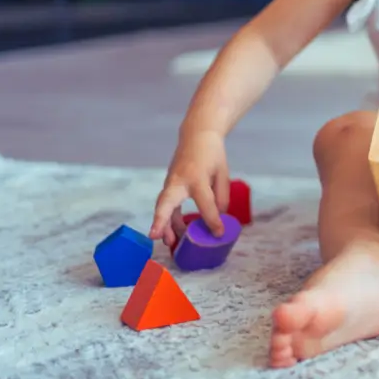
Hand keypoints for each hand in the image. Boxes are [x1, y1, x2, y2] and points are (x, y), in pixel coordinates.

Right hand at [150, 130, 229, 248]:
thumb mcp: (223, 174)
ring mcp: (171, 182)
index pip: (205, 203)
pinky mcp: (169, 185)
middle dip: (161, 221)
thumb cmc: (212, 155)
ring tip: (169, 242)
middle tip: (156, 237)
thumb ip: (221, 197)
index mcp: (198, 177)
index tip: (218, 233)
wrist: (197, 136)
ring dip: (164, 224)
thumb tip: (218, 219)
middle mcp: (180, 180)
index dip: (212, 220)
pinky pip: (166, 204)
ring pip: (163, 205)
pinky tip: (175, 232)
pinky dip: (168, 218)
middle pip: (167, 202)